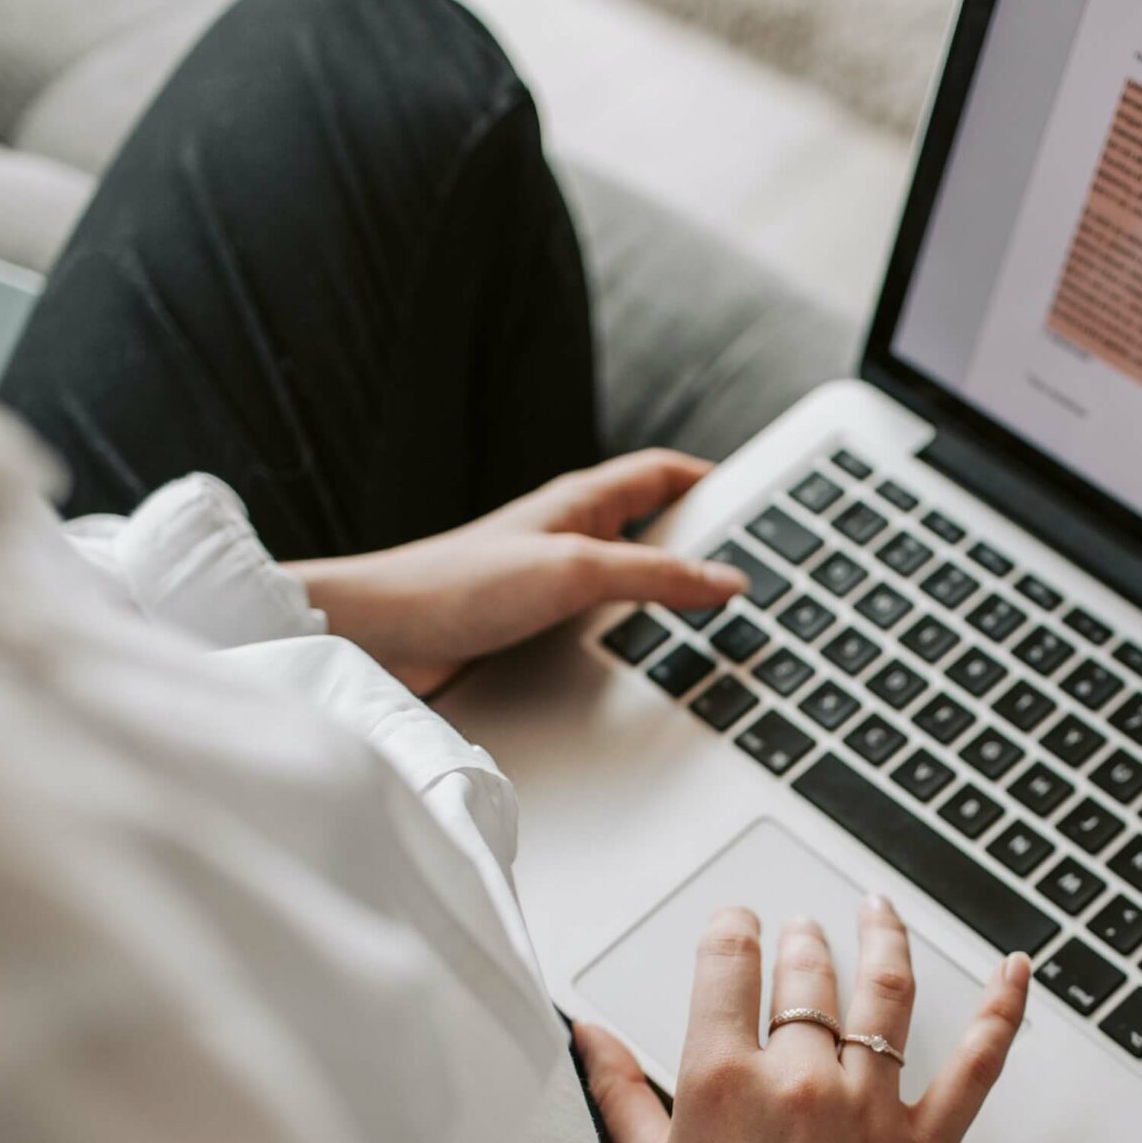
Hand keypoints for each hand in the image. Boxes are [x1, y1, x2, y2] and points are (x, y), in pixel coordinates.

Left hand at [292, 450, 744, 694]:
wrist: (379, 641)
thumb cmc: (457, 587)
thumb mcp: (574, 573)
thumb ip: (654, 576)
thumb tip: (728, 580)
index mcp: (580, 503)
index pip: (664, 474)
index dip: (714, 482)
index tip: (762, 503)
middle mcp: (568, 538)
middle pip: (655, 530)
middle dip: (704, 546)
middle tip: (757, 572)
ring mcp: (550, 585)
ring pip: (629, 585)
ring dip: (668, 602)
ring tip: (718, 628)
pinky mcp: (533, 632)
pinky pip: (601, 629)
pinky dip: (632, 642)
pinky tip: (648, 668)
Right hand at [574, 898, 1030, 1142]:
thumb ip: (618, 1094)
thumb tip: (586, 1035)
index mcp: (724, 1081)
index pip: (728, 968)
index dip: (733, 933)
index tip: (737, 924)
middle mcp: (801, 1080)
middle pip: (806, 980)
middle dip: (801, 944)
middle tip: (800, 931)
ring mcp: (869, 1107)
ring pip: (884, 996)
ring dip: (882, 942)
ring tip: (878, 913)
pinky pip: (975, 1065)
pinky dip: (1001, 1011)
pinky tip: (1015, 972)